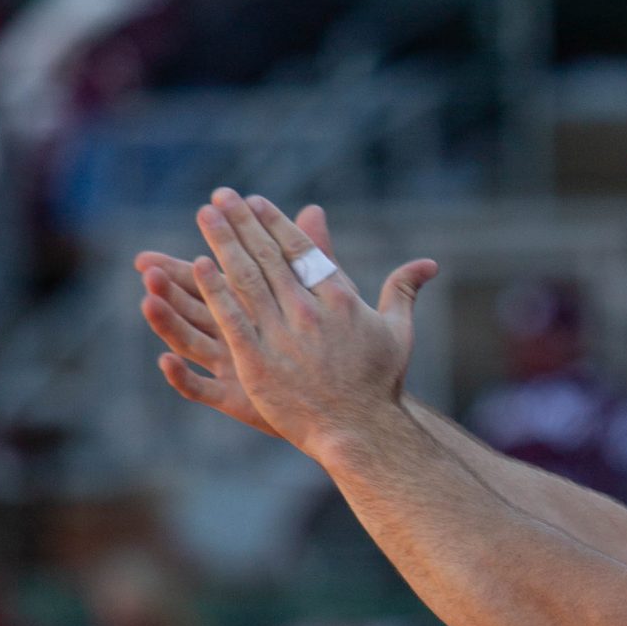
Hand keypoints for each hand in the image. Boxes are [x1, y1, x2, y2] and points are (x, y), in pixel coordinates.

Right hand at [138, 208, 347, 434]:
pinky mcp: (233, 399)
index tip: (165, 241)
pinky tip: (164, 361)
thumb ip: (312, 258)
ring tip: (147, 301)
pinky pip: (199, 389)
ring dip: (167, 323)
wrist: (341, 406)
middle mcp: (231, 335)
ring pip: (188, 342)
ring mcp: (229, 367)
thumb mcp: (320, 299)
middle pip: (192, 306)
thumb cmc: (326, 348)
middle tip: (146, 264)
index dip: (193, 256)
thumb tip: (314, 209)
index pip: (213, 276)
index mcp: (246, 309)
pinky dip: (181, 377)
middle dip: (170, 285)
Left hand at [184, 191, 437, 465]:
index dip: (275, 222)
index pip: (301, 249)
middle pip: (268, 256)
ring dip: (223, 243)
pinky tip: (198, 266)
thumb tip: (429, 264)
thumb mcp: (398, 331)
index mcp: (339, 297)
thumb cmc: (381, 383)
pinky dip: (215, 291)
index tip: (254, 201)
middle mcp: (308, 310)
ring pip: (245, 278)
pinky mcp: (257, 362)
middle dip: (242, 222)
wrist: (361, 429)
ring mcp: (281, 335)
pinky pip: (231, 319)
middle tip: (220, 196)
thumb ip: (404, 290)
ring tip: (204, 215)